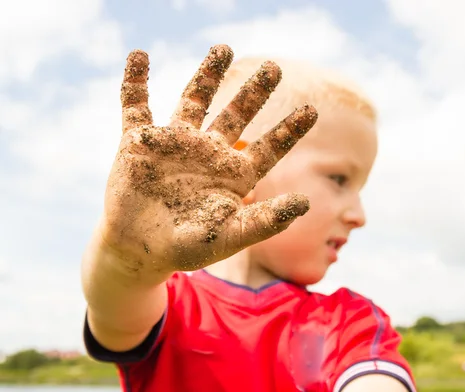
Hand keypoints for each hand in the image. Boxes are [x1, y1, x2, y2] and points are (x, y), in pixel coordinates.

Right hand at [100, 44, 317, 277]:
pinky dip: (135, 83)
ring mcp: (174, 144)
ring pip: (195, 99)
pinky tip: (139, 56)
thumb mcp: (230, 235)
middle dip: (255, 91)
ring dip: (208, 74)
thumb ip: (266, 220)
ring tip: (224, 48)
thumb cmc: (186, 248)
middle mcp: (208, 153)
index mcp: (233, 174)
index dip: (290, 129)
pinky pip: (135, 105)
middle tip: (274, 67)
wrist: (138, 252)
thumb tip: (306, 203)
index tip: (312, 110)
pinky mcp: (138, 143)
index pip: (269, 147)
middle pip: (237, 113)